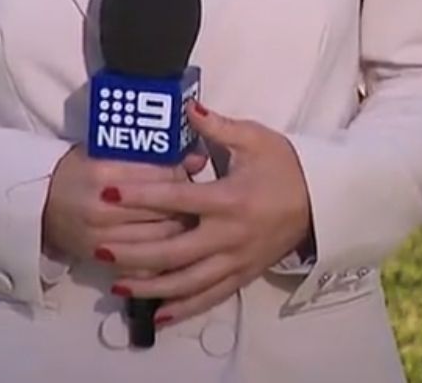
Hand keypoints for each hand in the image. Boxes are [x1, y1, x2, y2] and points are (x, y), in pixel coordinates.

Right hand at [41, 144, 208, 266]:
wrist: (37, 203)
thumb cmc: (77, 171)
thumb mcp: (107, 153)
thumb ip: (150, 156)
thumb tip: (198, 159)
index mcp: (105, 174)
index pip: (161, 177)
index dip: (181, 175)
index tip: (190, 173)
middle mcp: (103, 209)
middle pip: (165, 211)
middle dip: (188, 208)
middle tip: (202, 204)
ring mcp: (102, 239)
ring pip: (160, 241)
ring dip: (180, 234)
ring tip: (194, 226)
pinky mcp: (100, 261)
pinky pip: (144, 268)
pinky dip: (163, 262)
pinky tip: (175, 254)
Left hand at [97, 104, 311, 326]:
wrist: (322, 200)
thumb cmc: (284, 165)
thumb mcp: (255, 139)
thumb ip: (217, 127)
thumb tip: (187, 106)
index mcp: (228, 199)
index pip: (176, 200)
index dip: (141, 197)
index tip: (109, 193)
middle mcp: (228, 236)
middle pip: (173, 251)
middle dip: (133, 252)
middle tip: (99, 250)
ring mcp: (235, 261)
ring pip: (187, 282)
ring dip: (150, 287)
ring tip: (117, 286)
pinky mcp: (243, 276)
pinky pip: (210, 297)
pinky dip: (183, 309)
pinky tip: (157, 316)